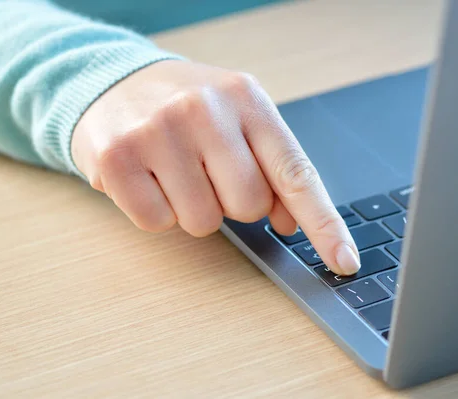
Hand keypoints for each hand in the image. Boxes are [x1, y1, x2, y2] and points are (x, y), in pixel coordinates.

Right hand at [71, 60, 359, 274]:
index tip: (343, 261)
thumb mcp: (236, 120)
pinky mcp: (118, 157)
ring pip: (203, 222)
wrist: (113, 83)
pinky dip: (156, 212)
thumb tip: (288, 222)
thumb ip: (270, 166)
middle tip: (209, 174)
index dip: (323, 223)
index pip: (295, 172)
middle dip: (233, 204)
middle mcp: (204, 108)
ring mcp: (158, 130)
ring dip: (192, 209)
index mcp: (246, 98)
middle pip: (249, 206)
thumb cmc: (184, 108)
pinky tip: (147, 178)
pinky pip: (158, 223)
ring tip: (175, 172)